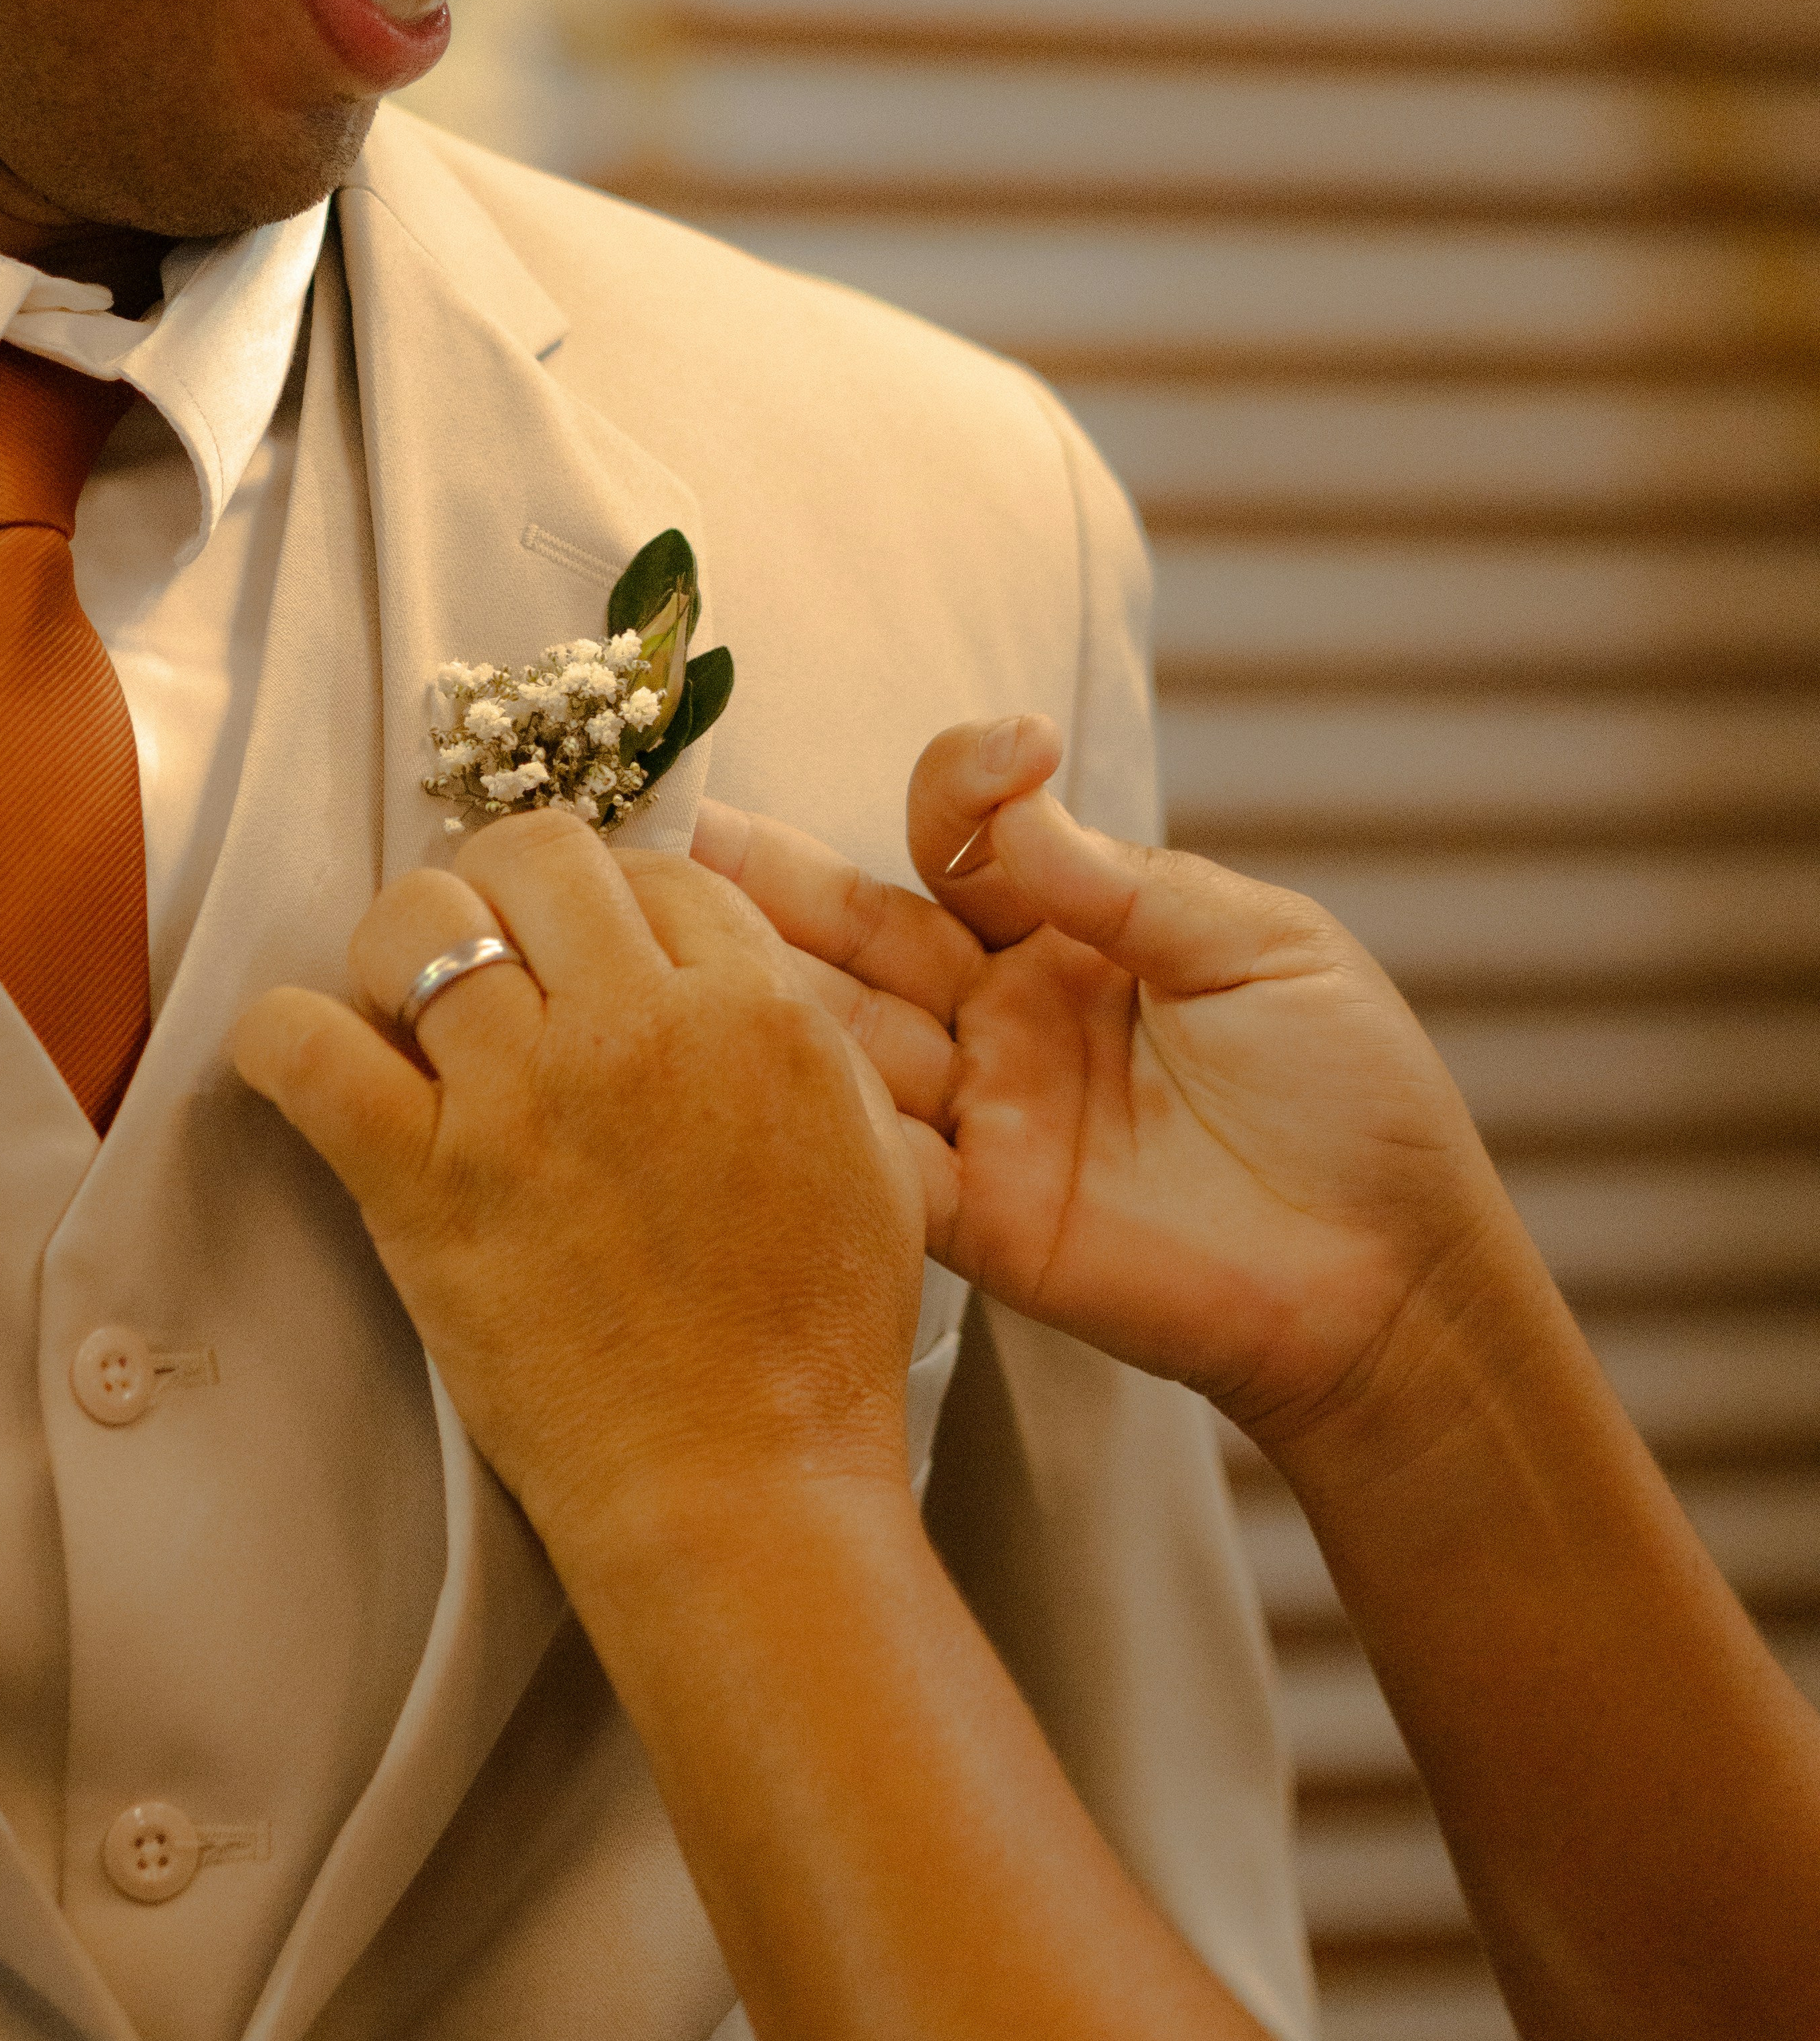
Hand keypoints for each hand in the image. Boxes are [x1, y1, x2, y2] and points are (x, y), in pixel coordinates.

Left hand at [231, 810, 927, 1572]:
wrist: (742, 1485)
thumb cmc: (813, 1344)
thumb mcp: (870, 1154)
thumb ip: (798, 1038)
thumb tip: (723, 973)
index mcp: (756, 1011)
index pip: (655, 869)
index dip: (608, 899)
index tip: (582, 947)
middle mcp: (635, 1027)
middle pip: (534, 854)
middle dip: (501, 885)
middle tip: (487, 951)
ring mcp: (520, 1100)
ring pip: (414, 918)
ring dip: (394, 949)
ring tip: (401, 1011)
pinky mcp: (421, 1182)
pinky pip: (305, 1047)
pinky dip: (283, 1036)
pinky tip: (301, 1058)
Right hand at [696, 720, 1529, 1455]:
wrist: (1391, 1277)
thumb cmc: (1352, 1100)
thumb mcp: (1259, 951)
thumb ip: (1125, 880)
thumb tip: (1015, 789)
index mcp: (1068, 932)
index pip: (961, 840)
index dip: (957, 792)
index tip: (1003, 763)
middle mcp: (998, 1014)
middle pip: (855, 932)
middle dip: (759, 880)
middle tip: (658, 829)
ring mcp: (976, 1114)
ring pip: (835, 1036)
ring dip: (746, 989)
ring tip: (649, 931)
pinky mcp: (972, 1218)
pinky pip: (864, 1160)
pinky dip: (797, 1120)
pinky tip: (723, 1071)